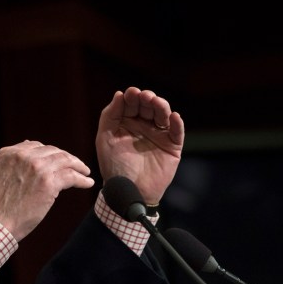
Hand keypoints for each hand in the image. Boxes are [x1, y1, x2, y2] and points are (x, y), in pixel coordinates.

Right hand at [0, 140, 94, 241]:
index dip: (48, 153)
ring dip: (78, 165)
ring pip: (65, 160)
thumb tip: (17, 157)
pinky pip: (71, 176)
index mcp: (8, 153)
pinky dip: (82, 179)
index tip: (56, 160)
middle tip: (75, 165)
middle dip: (65, 157)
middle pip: (52, 151)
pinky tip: (87, 182)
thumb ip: (7, 164)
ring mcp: (37, 168)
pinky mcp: (49, 183)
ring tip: (85, 172)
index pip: (35, 146)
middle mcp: (23, 156)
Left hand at [96, 87, 184, 204]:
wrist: (128, 189)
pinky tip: (173, 116)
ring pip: (163, 115)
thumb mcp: (105, 138)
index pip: (131, 104)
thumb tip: (119, 94)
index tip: (131, 93)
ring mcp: (158, 134)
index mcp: (126, 122)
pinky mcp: (172, 146)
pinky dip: (177, 123)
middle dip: (147, 99)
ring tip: (157, 102)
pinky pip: (177, 132)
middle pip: (148, 106)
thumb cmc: (114, 165)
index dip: (132, 96)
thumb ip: (110, 116)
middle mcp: (143, 125)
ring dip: (161, 106)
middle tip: (145, 97)